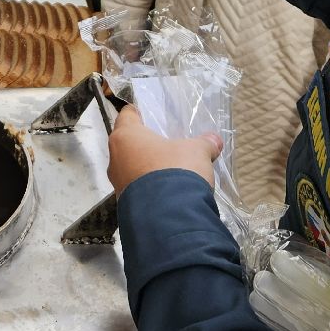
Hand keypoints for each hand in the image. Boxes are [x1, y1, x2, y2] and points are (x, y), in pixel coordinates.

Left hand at [107, 105, 223, 196]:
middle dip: (146, 144)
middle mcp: (115, 158)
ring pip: (130, 168)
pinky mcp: (125, 204)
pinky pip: (137, 190)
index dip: (139, 113)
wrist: (170, 217)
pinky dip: (149, 188)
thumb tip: (214, 140)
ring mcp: (118, 183)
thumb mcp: (196, 152)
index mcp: (126, 136)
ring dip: (147, 168)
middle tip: (165, 144)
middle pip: (127, 143)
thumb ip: (204, 143)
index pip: (127, 115)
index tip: (150, 115)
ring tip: (169, 170)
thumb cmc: (176, 170)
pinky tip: (167, 191)